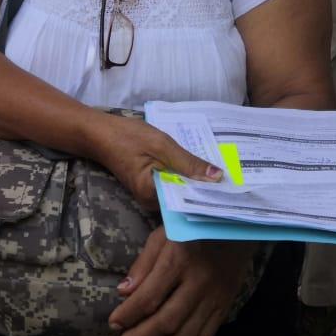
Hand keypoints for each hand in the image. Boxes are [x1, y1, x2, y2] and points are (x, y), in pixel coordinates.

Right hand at [89, 114, 222, 210]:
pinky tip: (201, 168)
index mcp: (152, 195)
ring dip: (198, 182)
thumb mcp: (161, 144)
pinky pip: (174, 185)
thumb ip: (188, 162)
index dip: (211, 194)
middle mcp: (152, 202)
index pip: (188, 201)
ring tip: (225, 174)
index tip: (235, 190)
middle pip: (186, 199)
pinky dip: (186, 176)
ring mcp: (151, 196)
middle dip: (208, 189)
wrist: (98, 132)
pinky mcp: (151, 187)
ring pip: (181, 192)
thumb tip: (217, 177)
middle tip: (236, 180)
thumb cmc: (126, 136)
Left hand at [109, 227, 252, 335]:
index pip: (149, 297)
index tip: (114, 322)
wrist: (234, 227)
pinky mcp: (225, 307)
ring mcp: (215, 298)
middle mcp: (199, 282)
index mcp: (179, 260)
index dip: (128, 314)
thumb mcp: (163, 235)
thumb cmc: (192, 228)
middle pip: (167, 321)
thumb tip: (123, 291)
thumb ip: (143, 264)